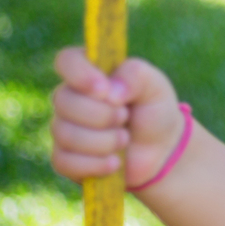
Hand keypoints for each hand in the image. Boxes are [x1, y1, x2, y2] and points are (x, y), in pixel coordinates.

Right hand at [50, 47, 183, 187]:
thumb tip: (110, 92)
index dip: (79, 74)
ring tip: (125, 139)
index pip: (66, 61)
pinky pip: (65, 162)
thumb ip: (135, 76)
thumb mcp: (155, 86)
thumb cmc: (153, 110)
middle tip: (126, 117)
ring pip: (66, 134)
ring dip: (104, 141)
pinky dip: (96, 165)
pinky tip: (116, 162)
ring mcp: (64, 128)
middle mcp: (70, 97)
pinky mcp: (64, 158)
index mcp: (90, 71)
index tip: (104, 90)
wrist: (160, 150)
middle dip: (102, 115)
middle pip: (64, 102)